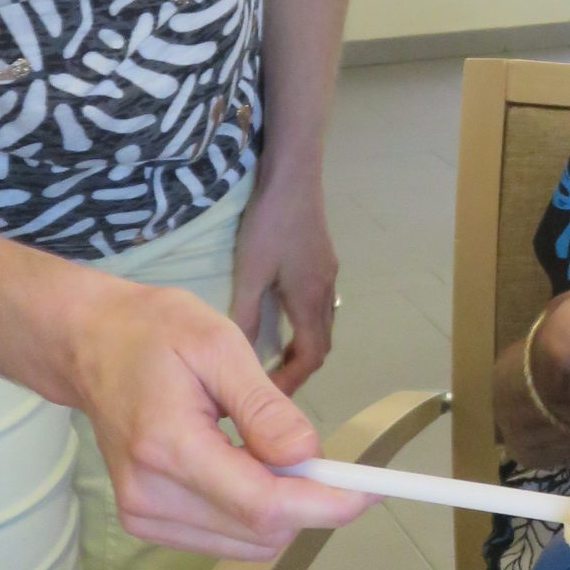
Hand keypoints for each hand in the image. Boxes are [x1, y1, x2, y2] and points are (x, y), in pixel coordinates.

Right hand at [70, 277, 369, 559]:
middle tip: (321, 457)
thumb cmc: (154, 331)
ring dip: (280, 510)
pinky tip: (244, 467)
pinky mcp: (146, 523)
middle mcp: (150, 495)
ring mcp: (144, 515)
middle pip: (259, 532)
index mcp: (168, 446)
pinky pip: (223, 540)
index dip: (323, 505)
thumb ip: (265, 407)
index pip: (261, 504)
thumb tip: (309, 457)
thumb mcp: (218, 345)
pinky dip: (251, 514)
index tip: (368, 492)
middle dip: (306, 502)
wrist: (90, 344)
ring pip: (245, 545)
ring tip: (269, 450)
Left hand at [231, 170, 337, 394]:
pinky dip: (303, 322)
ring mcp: (327, 273)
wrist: (293, 175)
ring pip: (321, 323)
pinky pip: (318, 304)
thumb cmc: (271, 223)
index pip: (311, 357)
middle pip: (321, 344)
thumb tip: (241, 357)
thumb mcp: (251, 272)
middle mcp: (326, 291)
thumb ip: (247, 315)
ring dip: (302, 344)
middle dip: (298, 367)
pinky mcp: (322, 258)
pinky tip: (281, 314)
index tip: (270, 395)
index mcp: (310, 300)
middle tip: (269, 380)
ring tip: (274, 354)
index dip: (293, 381)